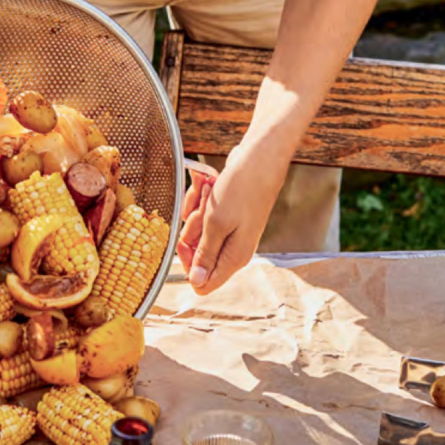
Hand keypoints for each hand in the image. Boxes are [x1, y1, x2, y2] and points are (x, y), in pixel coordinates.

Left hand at [180, 145, 284, 294]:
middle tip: (204, 211)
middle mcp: (233, 250)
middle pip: (197, 256)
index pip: (203, 284)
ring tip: (210, 194)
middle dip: (193, 232)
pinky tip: (209, 187)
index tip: (185, 242)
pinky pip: (203, 217)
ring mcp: (230, 233)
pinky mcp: (227, 217)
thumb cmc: (240, 189)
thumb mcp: (216, 224)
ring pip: (198, 233)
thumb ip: (205, 255)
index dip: (188, 266)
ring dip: (197, 211)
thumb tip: (197, 282)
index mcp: (233, 259)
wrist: (259, 159)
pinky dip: (201, 202)